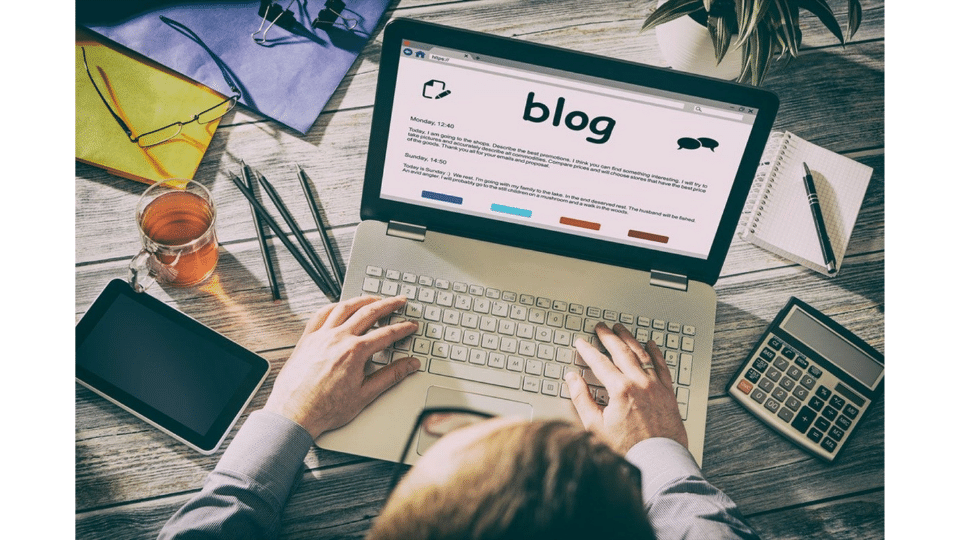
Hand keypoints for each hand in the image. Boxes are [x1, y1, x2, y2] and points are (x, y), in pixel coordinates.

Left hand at [263, 295, 419, 438]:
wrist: (294, 414)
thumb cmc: (325, 408)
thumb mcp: (365, 395)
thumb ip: (391, 376)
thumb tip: (410, 365)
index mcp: (354, 352)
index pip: (386, 334)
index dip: (402, 328)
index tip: (411, 325)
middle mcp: (337, 338)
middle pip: (368, 313)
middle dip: (388, 305)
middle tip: (399, 300)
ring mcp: (320, 336)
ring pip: (344, 308)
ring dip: (362, 300)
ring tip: (374, 299)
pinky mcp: (307, 339)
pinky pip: (321, 314)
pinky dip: (334, 306)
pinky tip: (340, 306)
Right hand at [566, 322, 687, 453]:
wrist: (657, 460)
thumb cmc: (627, 448)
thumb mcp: (595, 426)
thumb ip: (581, 399)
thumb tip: (572, 380)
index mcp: (620, 389)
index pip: (599, 362)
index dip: (588, 350)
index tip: (581, 343)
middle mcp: (640, 383)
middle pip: (621, 352)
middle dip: (609, 337)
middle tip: (601, 327)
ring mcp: (656, 386)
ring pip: (642, 354)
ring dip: (630, 339)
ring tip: (621, 329)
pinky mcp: (668, 393)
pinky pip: (662, 366)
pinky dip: (655, 353)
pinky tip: (651, 345)